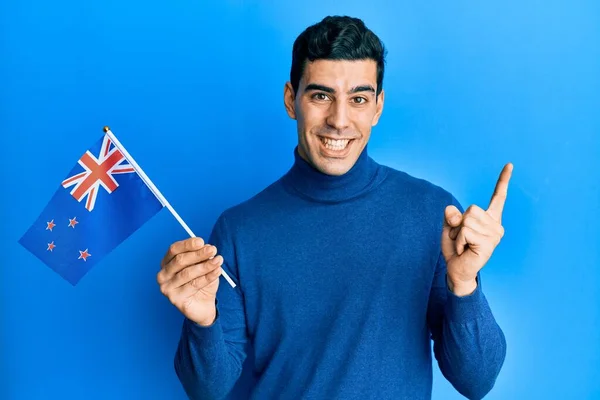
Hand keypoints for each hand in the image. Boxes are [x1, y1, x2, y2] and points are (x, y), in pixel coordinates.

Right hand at [157, 237, 222, 325]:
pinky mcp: (175, 299)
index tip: (201, 241)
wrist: (204, 305)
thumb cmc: (201, 282)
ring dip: (205, 265)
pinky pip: (193, 285)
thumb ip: (203, 257)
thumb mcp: (203, 265)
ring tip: (219, 261)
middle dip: (198, 254)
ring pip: (187, 273)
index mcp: (167, 262)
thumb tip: (207, 247)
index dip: (187, 244)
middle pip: (180, 260)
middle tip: (213, 250)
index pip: (174, 249)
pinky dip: (208, 277)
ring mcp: (167, 288)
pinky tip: (217, 271)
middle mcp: (163, 274)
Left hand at [442, 163, 512, 295]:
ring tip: (463, 246)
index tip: (509, 164)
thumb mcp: (450, 228)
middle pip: (471, 209)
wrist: (458, 271)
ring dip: (457, 234)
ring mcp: (495, 234)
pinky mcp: (489, 243)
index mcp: (489, 219)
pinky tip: (465, 251)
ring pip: (466, 220)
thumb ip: (451, 217)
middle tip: (461, 239)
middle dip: (458, 223)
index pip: (498, 196)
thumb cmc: (456, 250)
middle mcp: (496, 225)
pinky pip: (464, 231)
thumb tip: (451, 209)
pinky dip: (458, 241)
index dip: (503, 180)